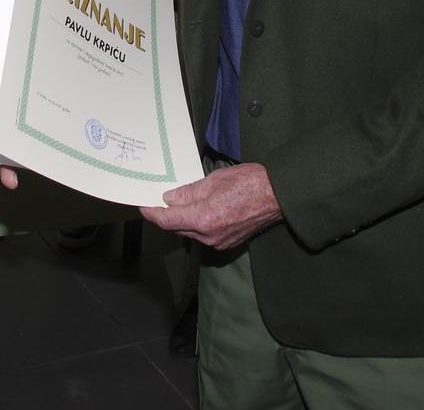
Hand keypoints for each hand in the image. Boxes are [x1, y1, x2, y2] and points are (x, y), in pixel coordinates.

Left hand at [139, 162, 281, 249]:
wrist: (280, 196)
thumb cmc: (251, 182)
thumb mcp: (214, 180)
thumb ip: (189, 192)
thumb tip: (170, 198)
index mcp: (204, 218)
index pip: (168, 220)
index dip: (152, 213)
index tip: (143, 206)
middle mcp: (209, 236)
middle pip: (177, 228)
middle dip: (166, 216)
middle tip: (157, 201)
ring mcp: (219, 242)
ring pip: (190, 232)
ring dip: (181, 220)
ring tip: (177, 204)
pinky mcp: (228, 243)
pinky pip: (204, 235)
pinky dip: (196, 224)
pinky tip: (198, 211)